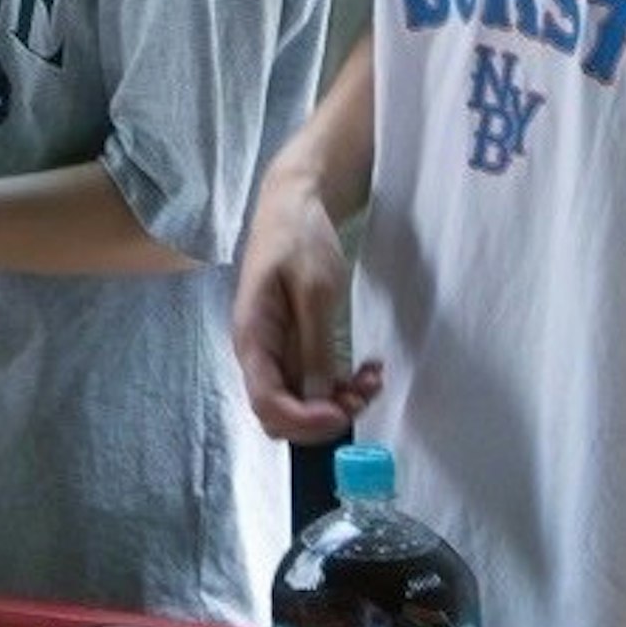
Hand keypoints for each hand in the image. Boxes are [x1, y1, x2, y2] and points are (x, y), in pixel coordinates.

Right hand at [232, 168, 379, 442]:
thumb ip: (315, 347)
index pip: (267, 402)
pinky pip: (313, 384)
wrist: (293, 206)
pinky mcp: (293, 348)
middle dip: (324, 416)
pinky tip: (367, 369)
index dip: (305, 420)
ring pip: (301, 402)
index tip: (345, 411)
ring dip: (338, 403)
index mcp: (252, 338)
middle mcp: (258, 353)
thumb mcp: (315, 290)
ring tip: (373, 378)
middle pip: (280, 413)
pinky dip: (341, 387)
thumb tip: (319, 398)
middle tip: (365, 393)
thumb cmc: (298, 240)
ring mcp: (275, 352)